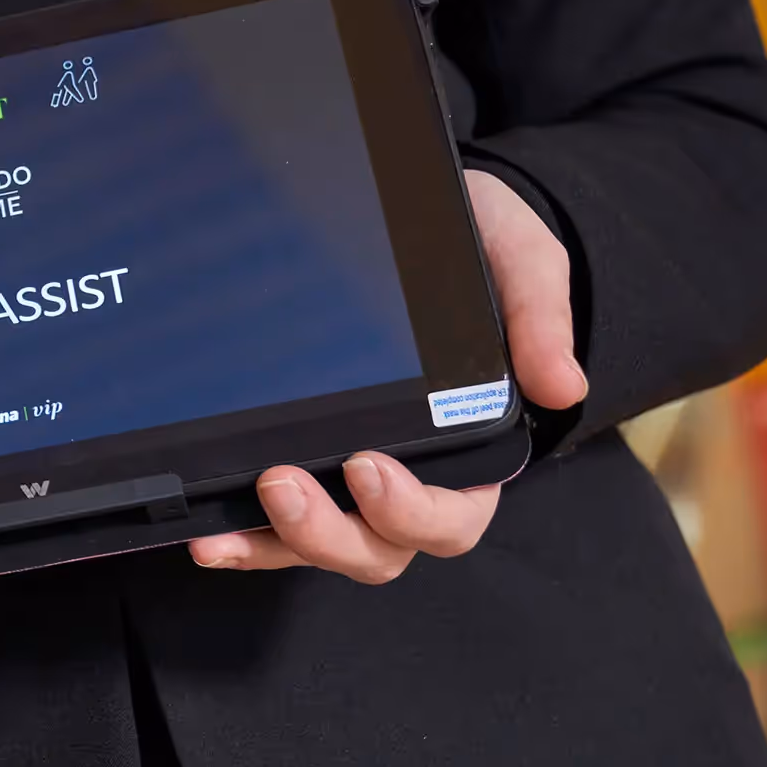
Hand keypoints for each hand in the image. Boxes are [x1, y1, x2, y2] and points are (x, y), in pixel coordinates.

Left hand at [189, 169, 586, 581]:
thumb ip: (540, 319)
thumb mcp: (521, 262)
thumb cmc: (481, 252)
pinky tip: (203, 528)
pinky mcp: (301, 461)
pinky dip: (241, 534)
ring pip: (318, 545)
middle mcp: (409, 478)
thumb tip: (562, 385)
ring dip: (270, 545)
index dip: (410, 511)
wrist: (418, 219)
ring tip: (219, 532)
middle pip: (376, 547)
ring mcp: (347, 480)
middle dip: (326, 533)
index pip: (450, 515)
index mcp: (473, 451)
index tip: (369, 468)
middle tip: (281, 484)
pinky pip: (271, 521)